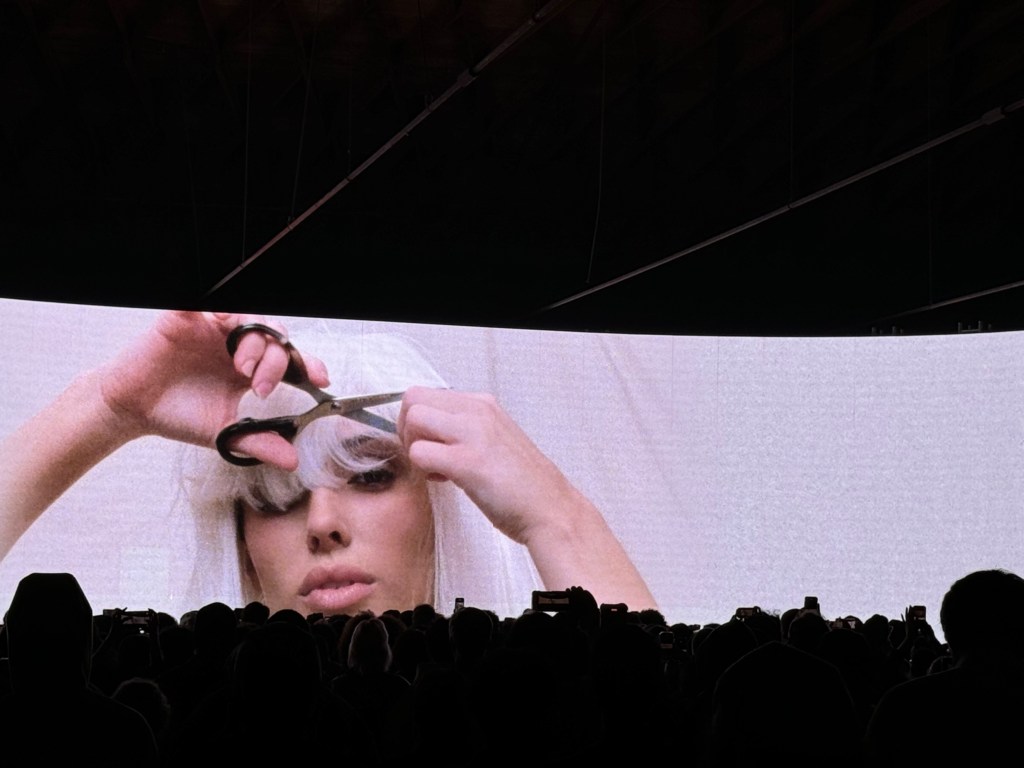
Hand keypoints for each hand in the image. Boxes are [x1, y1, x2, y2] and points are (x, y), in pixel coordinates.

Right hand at [97, 311, 328, 468]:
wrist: (133, 410)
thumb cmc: (178, 415)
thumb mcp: (224, 433)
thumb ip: (259, 443)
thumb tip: (293, 460)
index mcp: (251, 369)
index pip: (287, 359)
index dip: (307, 364)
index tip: (320, 378)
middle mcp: (235, 346)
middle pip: (274, 336)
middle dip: (277, 359)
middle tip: (262, 385)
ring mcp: (211, 329)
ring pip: (248, 317)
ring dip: (255, 339)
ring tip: (243, 367)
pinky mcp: (185, 319)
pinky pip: (205, 303)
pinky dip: (218, 309)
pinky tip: (221, 324)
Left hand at [397, 386, 575, 544]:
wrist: (552, 510)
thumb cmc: (523, 484)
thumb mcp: (496, 439)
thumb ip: (465, 429)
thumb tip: (430, 433)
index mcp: (483, 404)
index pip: (427, 394)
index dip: (418, 422)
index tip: (431, 445)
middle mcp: (478, 411)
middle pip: (414, 399)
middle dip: (407, 429)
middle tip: (423, 456)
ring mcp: (474, 434)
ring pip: (414, 418)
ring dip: (413, 447)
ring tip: (435, 469)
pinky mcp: (469, 462)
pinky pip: (420, 453)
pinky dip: (421, 470)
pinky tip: (444, 482)